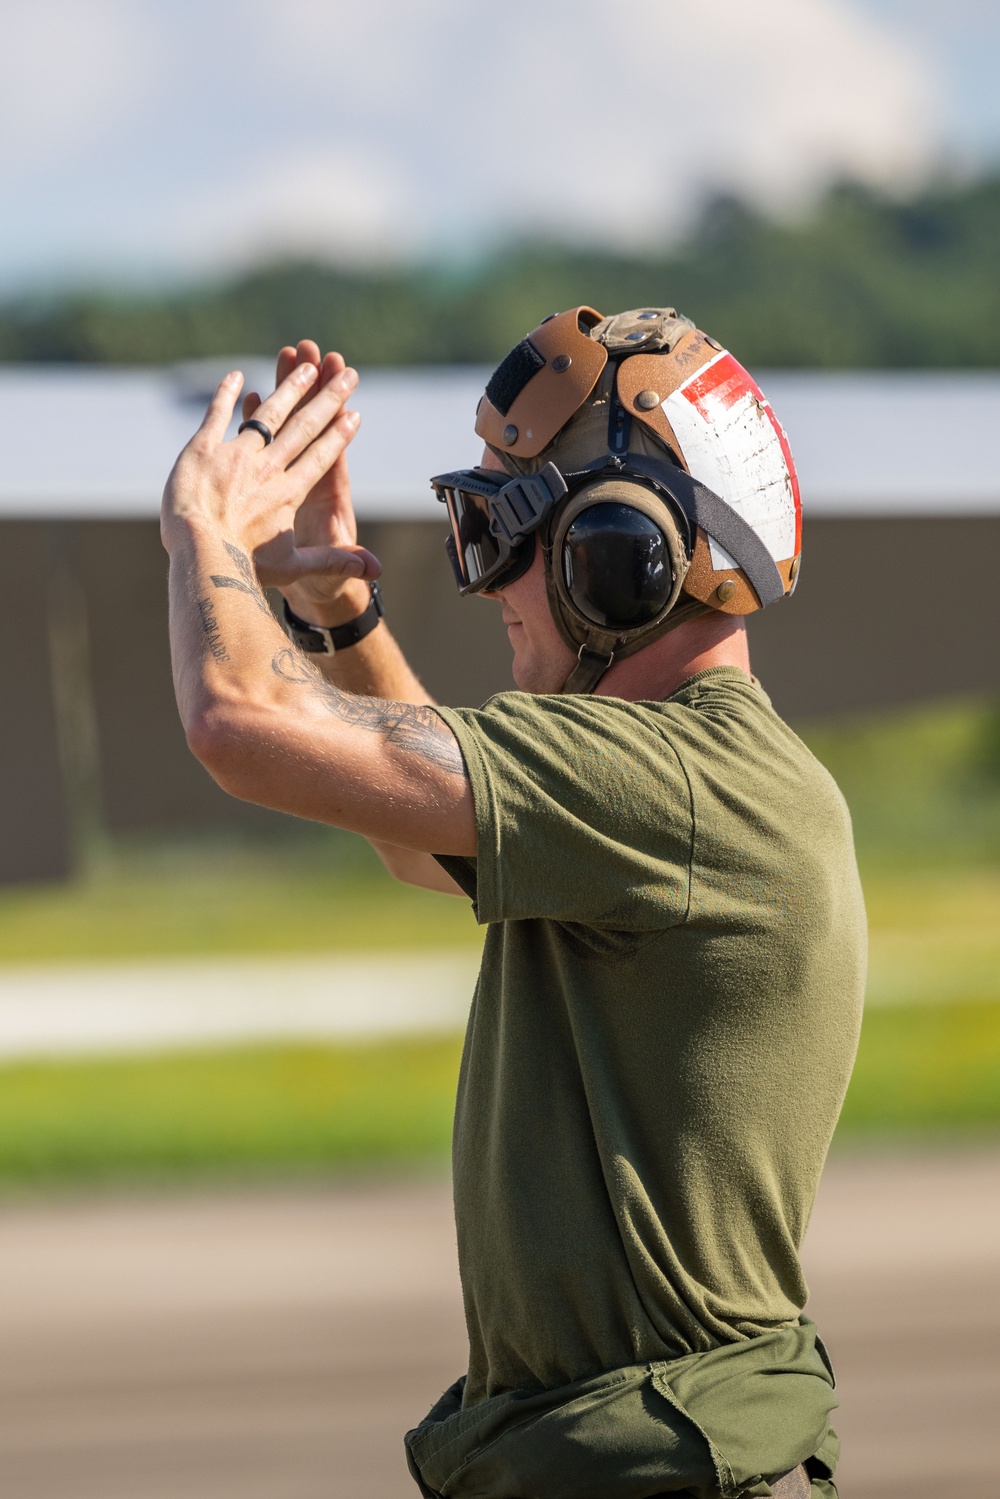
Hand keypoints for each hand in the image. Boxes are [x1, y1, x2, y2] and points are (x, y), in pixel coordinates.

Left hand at [162, 361, 380, 592]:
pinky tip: (239, 376)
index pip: (320, 456)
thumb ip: (333, 562)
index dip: (339, 435)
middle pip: (303, 427)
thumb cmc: (244, 566)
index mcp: (288, 493)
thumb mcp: (293, 568)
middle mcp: (267, 468)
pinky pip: (217, 414)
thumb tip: (373, 572)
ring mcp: (235, 455)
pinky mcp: (202, 450)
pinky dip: (227, 394)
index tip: (354, 415)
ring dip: (290, 388)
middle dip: (328, 399)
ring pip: (268, 414)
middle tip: (347, 375)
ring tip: (307, 364)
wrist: (200, 557)